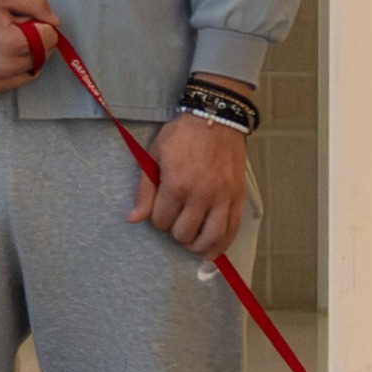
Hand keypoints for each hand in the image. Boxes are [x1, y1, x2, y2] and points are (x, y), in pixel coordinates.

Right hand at [0, 0, 55, 98]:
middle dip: (36, 41)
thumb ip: (36, 3)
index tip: (25, 20)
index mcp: (10, 43)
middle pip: (43, 55)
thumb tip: (55, 22)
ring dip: (28, 57)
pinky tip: (0, 57)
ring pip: (33, 70)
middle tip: (14, 31)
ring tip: (7, 44)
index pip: (50, 38)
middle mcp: (4, 67)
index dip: (41, 25)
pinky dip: (16, 70)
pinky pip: (17, 81)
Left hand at [136, 108, 257, 261]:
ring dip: (197, 244)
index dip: (157, 220)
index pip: (162, 221)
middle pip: (184, 233)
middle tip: (175, 219)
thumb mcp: (154, 157)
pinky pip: (233, 230)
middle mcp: (202, 195)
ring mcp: (223, 197)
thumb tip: (133, 219)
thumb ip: (145, 191)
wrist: (216, 119)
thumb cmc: (182, 136)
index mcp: (177, 185)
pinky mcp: (238, 197)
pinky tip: (212, 252)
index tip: (160, 210)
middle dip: (175, 231)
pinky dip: (222, 245)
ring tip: (191, 241)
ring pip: (210, 238)